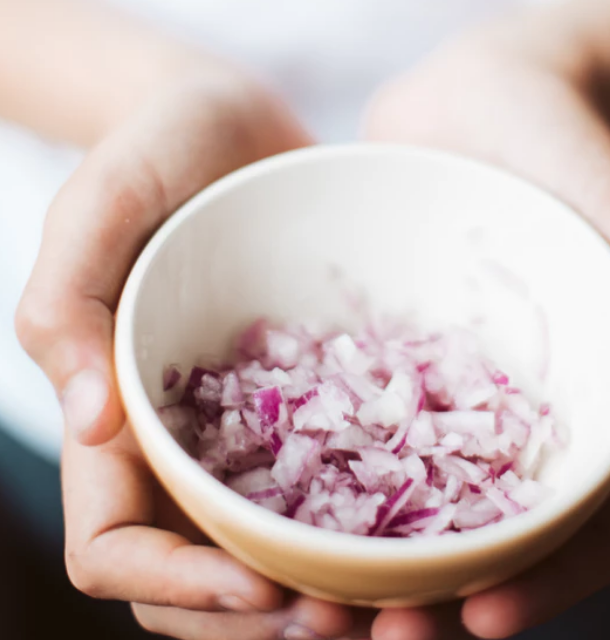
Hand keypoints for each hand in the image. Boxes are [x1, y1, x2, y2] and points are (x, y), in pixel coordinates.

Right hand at [15, 70, 355, 639]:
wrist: (234, 124)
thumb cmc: (154, 149)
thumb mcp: (99, 202)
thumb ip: (67, 300)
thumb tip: (87, 421)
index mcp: (118, 421)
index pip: (118, 548)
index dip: (179, 589)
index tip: (266, 593)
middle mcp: (186, 442)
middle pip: (206, 576)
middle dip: (268, 622)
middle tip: (359, 624)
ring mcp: (253, 426)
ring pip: (279, 548)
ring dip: (332, 594)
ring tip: (409, 604)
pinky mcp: (314, 396)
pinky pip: (342, 478)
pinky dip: (376, 523)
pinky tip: (438, 526)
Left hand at [363, 24, 609, 636]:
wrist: (484, 93)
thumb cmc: (572, 156)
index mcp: (564, 409)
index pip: (565, 530)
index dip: (534, 586)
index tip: (474, 620)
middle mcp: (490, 413)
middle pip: (467, 534)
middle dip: (428, 596)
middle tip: (376, 637)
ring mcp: (424, 385)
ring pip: (392, 496)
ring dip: (357, 557)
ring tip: (307, 601)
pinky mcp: (367, 346)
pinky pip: (335, 416)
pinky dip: (306, 467)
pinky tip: (261, 500)